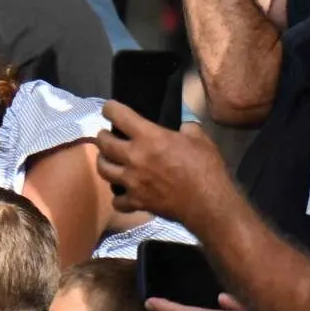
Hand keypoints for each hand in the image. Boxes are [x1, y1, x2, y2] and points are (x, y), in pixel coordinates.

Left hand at [94, 107, 232, 226]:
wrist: (207, 201)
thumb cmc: (206, 167)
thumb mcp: (200, 139)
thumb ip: (187, 128)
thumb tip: (183, 127)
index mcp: (149, 137)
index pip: (120, 116)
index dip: (110, 109)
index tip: (108, 109)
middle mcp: (134, 157)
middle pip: (104, 144)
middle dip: (102, 136)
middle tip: (105, 135)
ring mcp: (131, 181)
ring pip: (103, 170)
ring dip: (103, 162)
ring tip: (108, 160)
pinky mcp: (135, 201)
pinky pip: (116, 200)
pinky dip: (119, 197)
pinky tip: (125, 194)